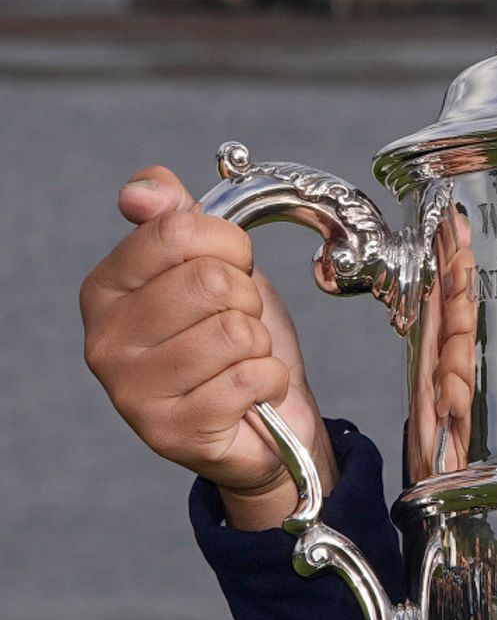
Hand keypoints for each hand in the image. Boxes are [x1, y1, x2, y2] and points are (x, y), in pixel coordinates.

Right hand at [80, 166, 335, 529]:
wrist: (263, 419)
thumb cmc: (230, 338)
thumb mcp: (210, 266)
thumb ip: (178, 219)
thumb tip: (143, 188)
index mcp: (104, 289)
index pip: (177, 230)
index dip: (229, 245)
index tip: (231, 267)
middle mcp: (104, 341)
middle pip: (210, 281)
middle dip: (247, 299)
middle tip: (237, 322)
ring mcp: (132, 392)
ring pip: (234, 330)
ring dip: (258, 343)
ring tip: (239, 359)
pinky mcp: (172, 431)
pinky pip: (251, 376)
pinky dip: (269, 380)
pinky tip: (249, 394)